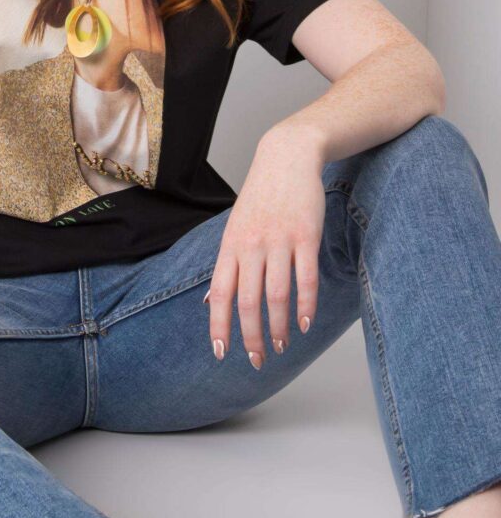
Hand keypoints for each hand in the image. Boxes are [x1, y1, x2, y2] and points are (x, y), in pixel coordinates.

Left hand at [206, 128, 325, 368]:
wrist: (286, 156)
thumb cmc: (260, 197)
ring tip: (283, 346)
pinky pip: (305, 278)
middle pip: (248, 301)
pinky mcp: (306, 235)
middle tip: (258, 360)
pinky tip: (306, 323)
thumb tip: (210, 303)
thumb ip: (225, 266)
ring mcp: (279, 240)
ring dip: (280, 326)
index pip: (220, 293)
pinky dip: (306, 305)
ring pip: (277, 295)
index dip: (220, 326)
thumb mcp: (234, 228)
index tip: (221, 353)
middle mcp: (251, 245)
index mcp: (230, 246)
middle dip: (251, 337)